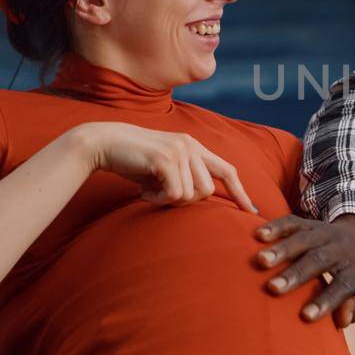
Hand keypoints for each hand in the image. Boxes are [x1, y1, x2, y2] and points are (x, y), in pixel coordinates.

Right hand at [72, 122, 255, 210]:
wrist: (103, 144)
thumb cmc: (132, 161)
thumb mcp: (164, 170)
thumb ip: (184, 179)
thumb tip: (200, 200)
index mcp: (195, 146)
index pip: (228, 170)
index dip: (240, 192)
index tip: (251, 211)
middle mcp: (191, 145)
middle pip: (208, 190)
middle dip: (187, 202)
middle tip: (162, 198)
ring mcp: (180, 149)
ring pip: (192, 194)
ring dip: (171, 201)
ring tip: (151, 192)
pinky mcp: (167, 158)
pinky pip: (175, 194)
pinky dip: (159, 200)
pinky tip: (144, 193)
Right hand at [254, 214, 354, 324]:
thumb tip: (342, 319)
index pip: (344, 285)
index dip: (326, 300)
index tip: (306, 316)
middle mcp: (342, 248)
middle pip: (319, 259)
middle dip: (296, 273)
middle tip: (273, 288)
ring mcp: (325, 233)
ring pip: (304, 239)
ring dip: (282, 249)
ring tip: (261, 261)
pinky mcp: (310, 224)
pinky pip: (293, 222)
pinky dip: (276, 226)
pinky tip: (259, 235)